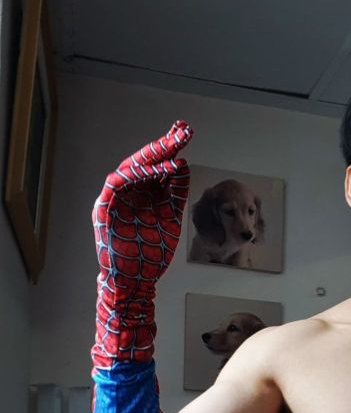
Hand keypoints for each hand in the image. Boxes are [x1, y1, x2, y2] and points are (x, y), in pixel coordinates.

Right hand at [92, 121, 192, 367]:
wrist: (134, 282)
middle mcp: (127, 195)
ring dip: (153, 156)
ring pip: (131, 168)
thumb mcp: (169, 220)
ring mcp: (114, 200)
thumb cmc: (151, 255)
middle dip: (164, 145)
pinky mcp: (104, 208)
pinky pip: (119, 182)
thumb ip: (174, 195)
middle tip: (183, 130)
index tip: (184, 136)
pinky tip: (160, 167)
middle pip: (144, 162)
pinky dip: (138, 173)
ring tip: (176, 149)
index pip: (154, 167)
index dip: (169, 151)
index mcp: (140, 196)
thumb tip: (182, 166)